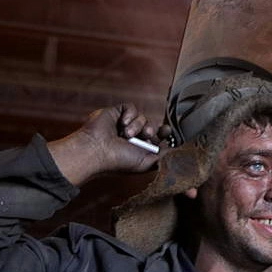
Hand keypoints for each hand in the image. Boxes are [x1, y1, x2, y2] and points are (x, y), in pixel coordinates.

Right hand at [45, 104, 160, 185]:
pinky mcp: (116, 113)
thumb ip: (163, 156)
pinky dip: (130, 114)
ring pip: (142, 117)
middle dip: (152, 130)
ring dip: (138, 125)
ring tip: (126, 134)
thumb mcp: (146, 163)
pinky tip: (122, 123)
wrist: (97, 150)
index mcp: (139, 150)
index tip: (166, 132)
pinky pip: (131, 107)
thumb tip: (175, 148)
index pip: (157, 139)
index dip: (163, 134)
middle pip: (151, 126)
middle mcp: (132, 137)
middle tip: (147, 135)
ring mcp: (123, 125)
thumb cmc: (119, 161)